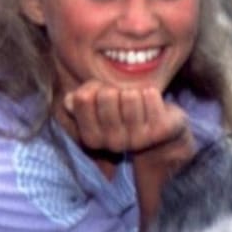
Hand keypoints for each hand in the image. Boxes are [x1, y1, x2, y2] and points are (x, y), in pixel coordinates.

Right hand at [61, 83, 188, 156]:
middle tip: (122, 98)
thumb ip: (81, 101)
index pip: (82, 98)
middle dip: (115, 89)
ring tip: (138, 103)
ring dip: (134, 92)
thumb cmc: (123, 112)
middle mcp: (113, 143)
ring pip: (129, 95)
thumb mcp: (98, 106)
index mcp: (91, 139)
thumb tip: (69, 101)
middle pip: (107, 95)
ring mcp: (137, 139)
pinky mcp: (159, 131)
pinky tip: (152, 104)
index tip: (102, 94)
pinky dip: (151, 93)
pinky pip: (150, 95)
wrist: (161, 131)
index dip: (93, 88)